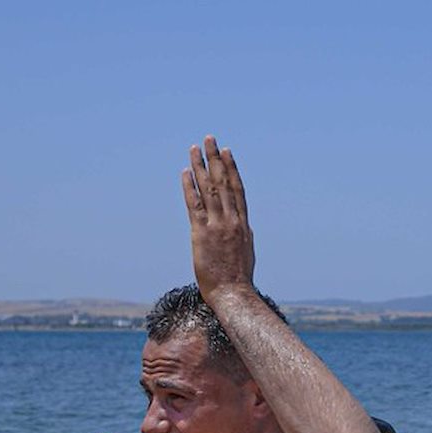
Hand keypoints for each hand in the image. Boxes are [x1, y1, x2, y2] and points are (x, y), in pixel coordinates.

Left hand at [182, 135, 256, 303]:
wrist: (234, 294)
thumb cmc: (238, 279)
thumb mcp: (246, 251)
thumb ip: (241, 234)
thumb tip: (242, 226)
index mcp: (243, 223)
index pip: (237, 189)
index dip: (232, 168)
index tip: (227, 152)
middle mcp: (231, 220)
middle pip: (223, 182)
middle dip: (215, 159)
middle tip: (210, 139)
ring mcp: (217, 225)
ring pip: (208, 189)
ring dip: (201, 166)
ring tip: (195, 148)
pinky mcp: (202, 234)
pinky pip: (194, 205)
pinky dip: (189, 187)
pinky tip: (185, 173)